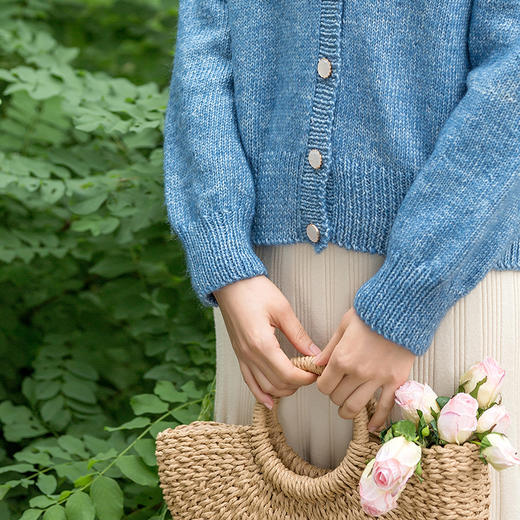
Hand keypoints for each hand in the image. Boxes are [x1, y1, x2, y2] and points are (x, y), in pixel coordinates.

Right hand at [213, 275, 320, 408]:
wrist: (230, 283)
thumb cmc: (254, 290)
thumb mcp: (282, 309)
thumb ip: (298, 335)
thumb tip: (314, 353)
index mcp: (262, 344)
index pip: (288, 374)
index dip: (306, 378)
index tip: (317, 372)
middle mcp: (249, 354)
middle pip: (277, 384)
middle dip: (297, 384)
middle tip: (311, 374)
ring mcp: (242, 356)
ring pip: (264, 386)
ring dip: (282, 389)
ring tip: (297, 381)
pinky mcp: (238, 354)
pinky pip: (248, 381)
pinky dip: (260, 393)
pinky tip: (269, 400)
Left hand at [312, 307, 414, 431]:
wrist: (400, 310)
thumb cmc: (370, 314)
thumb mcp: (344, 325)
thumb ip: (330, 348)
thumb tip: (317, 364)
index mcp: (342, 358)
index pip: (324, 385)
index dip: (322, 385)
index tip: (326, 381)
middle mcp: (358, 372)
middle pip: (338, 397)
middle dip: (334, 395)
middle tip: (337, 389)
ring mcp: (378, 378)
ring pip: (356, 406)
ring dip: (348, 410)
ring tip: (346, 408)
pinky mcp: (395, 381)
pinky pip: (385, 407)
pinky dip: (378, 420)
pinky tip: (373, 427)